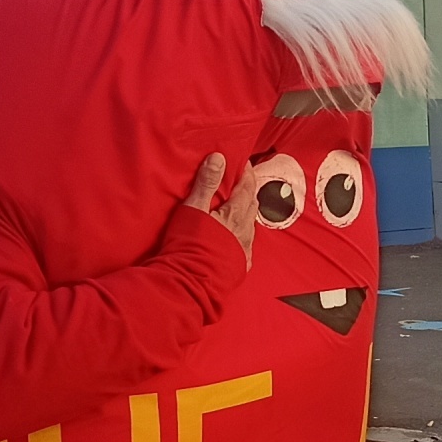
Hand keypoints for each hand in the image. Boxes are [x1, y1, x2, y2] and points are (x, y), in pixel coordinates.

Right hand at [185, 152, 258, 268]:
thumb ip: (207, 183)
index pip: (247, 187)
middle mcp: (246, 232)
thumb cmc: (190, 244)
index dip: (246, 173)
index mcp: (236, 215)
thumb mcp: (193, 209)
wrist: (190, 283)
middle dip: (248, 192)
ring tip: (237, 207)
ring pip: (250, 226)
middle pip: (251, 206)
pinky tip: (236, 237)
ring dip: (245, 213)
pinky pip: (246, 245)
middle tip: (240, 182)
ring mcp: (244, 250)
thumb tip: (219, 158)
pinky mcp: (240, 266)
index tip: (244, 163)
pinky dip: (242, 235)